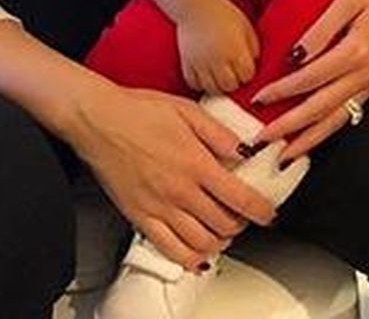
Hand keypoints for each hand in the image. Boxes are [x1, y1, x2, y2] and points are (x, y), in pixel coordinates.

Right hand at [67, 80, 276, 269]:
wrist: (99, 121)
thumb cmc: (140, 111)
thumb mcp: (189, 111)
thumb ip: (220, 133)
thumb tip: (245, 150)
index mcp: (196, 162)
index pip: (239, 197)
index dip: (260, 210)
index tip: (269, 213)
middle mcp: (180, 190)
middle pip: (223, 224)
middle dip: (241, 224)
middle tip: (246, 217)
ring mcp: (159, 207)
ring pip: (200, 242)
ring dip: (219, 242)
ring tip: (225, 232)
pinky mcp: (139, 217)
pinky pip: (168, 249)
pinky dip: (189, 258)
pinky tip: (197, 254)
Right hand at [177, 0, 260, 94]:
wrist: (197, 6)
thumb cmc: (225, 14)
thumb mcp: (246, 26)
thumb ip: (253, 46)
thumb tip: (255, 62)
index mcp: (236, 50)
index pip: (247, 76)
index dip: (248, 74)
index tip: (246, 68)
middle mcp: (218, 60)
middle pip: (230, 86)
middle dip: (235, 82)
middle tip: (234, 75)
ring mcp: (201, 63)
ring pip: (212, 89)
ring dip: (219, 86)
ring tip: (221, 78)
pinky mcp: (187, 63)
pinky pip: (194, 84)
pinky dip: (201, 85)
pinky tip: (206, 78)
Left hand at [251, 0, 368, 161]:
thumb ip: (320, 29)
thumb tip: (294, 57)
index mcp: (357, 52)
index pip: (310, 79)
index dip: (281, 90)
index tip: (258, 98)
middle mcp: (367, 74)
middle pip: (320, 109)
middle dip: (288, 128)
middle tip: (261, 141)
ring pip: (337, 120)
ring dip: (309, 139)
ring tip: (285, 155)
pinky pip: (349, 113)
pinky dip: (328, 128)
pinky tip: (315, 134)